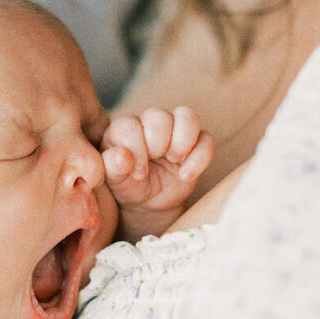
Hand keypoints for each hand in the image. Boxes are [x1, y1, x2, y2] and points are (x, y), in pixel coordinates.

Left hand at [101, 106, 214, 239]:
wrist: (149, 201)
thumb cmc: (128, 185)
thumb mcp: (115, 181)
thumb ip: (112, 167)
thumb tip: (123, 155)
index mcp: (123, 128)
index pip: (130, 126)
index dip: (136, 149)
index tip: (138, 173)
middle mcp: (149, 123)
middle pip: (159, 116)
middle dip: (158, 143)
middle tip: (155, 162)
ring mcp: (174, 131)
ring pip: (187, 116)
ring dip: (182, 141)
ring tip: (174, 161)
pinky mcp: (195, 144)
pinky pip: (206, 139)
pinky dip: (200, 157)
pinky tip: (186, 175)